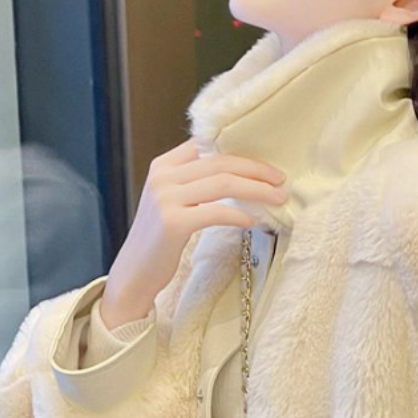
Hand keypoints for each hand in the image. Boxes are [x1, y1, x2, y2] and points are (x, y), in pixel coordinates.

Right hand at [100, 137, 288, 327]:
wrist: (135, 272)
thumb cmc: (161, 240)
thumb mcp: (172, 201)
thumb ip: (195, 183)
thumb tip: (240, 176)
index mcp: (163, 165)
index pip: (207, 145)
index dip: (241, 152)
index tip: (267, 165)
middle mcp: (163, 176)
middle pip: (220, 162)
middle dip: (256, 170)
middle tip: (282, 180)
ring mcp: (165, 198)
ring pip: (222, 184)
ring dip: (256, 190)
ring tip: (278, 198)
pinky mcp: (173, 222)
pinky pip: (216, 212)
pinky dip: (239, 215)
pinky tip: (254, 221)